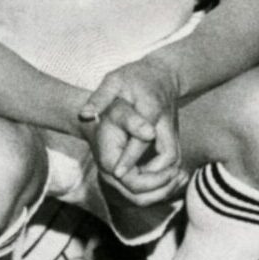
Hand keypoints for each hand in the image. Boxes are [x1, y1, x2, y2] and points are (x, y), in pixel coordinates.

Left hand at [80, 61, 183, 206]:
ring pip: (174, 161)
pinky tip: (145, 180)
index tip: (115, 174)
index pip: (142, 138)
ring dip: (160, 177)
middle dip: (151, 175)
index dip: (129, 157)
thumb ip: (99, 98)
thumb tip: (83, 114)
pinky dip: (163, 173)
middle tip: (127, 185)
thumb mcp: (113, 80)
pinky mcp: (174, 137)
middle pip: (167, 156)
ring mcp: (173, 131)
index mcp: (150, 109)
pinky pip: (173, 160)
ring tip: (135, 186)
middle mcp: (165, 123)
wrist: (163, 73)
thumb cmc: (134, 76)